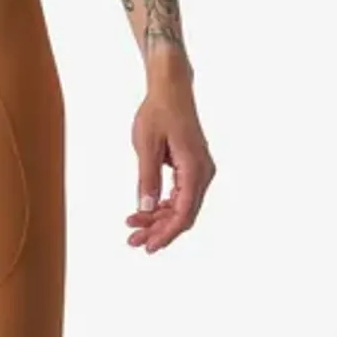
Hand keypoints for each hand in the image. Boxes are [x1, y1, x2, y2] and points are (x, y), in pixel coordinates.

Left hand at [127, 77, 214, 251]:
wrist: (170, 89)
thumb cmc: (158, 112)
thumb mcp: (146, 146)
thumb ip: (146, 178)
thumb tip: (144, 208)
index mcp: (195, 167)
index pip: (184, 212)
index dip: (167, 233)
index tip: (149, 246)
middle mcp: (203, 172)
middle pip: (184, 214)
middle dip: (159, 230)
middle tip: (133, 241)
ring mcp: (199, 171)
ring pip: (181, 206)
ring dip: (158, 219)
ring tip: (133, 227)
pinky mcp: (191, 168)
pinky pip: (180, 195)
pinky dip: (162, 206)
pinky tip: (144, 211)